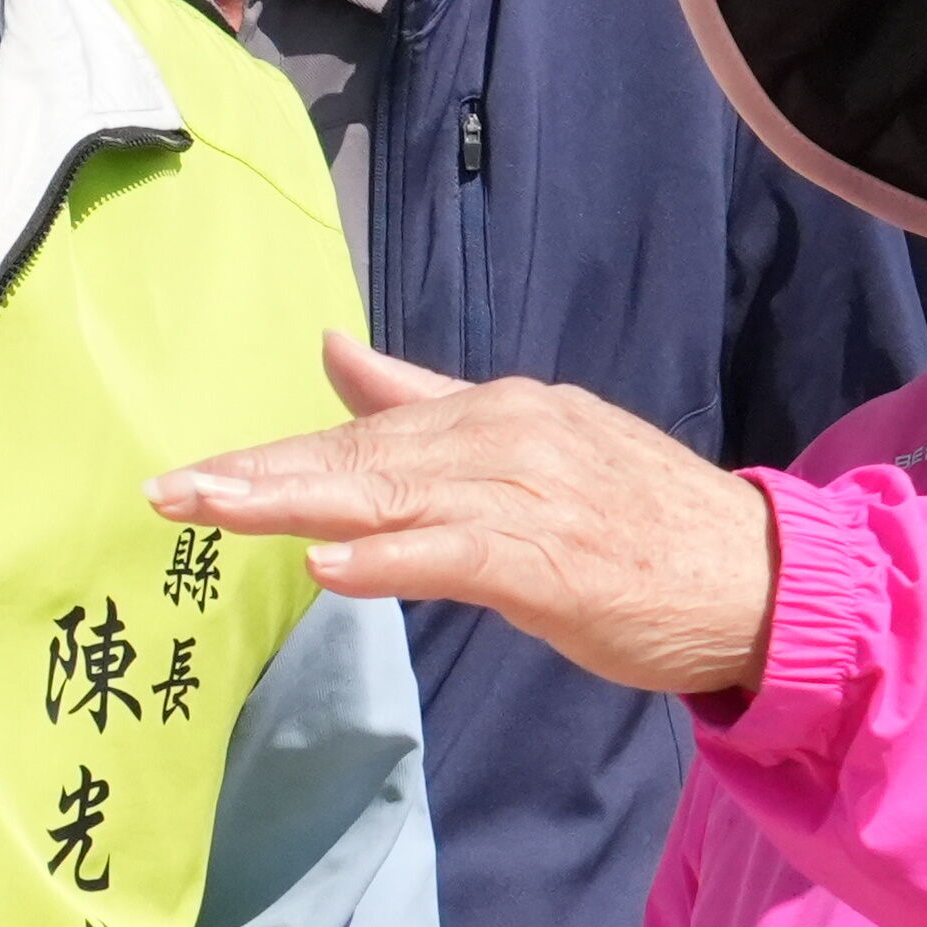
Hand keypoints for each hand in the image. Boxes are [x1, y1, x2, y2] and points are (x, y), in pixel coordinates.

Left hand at [154, 338, 782, 701]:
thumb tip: (332, 349)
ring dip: (295, 505)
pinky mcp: (550, 559)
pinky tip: (326, 563)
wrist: (758, 577)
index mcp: (491, 410)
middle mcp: (502, 436)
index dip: (271, 456)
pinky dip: (388, 558)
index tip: (190, 474)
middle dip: (257, 476)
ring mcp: (526, 494)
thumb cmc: (635, 520)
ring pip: (389, 496)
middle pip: (358, 457)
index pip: (360, 434)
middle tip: (168, 492)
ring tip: (212, 512)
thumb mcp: (525, 442)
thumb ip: (422, 402)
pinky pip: (453, 554)